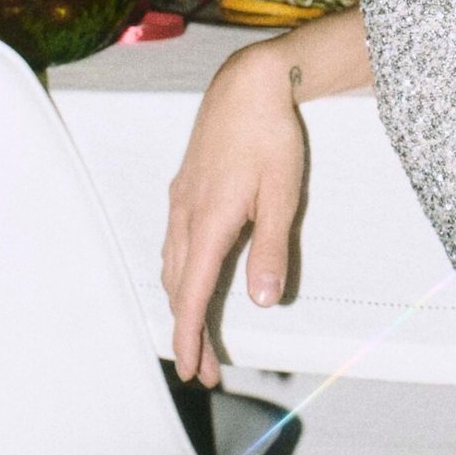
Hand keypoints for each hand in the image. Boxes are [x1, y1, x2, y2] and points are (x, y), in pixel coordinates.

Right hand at [161, 41, 305, 385]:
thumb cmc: (271, 137)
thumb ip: (271, 250)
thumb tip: (264, 302)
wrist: (248, 84)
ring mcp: (180, 199)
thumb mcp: (282, 195)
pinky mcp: (185, 186)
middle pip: (177, 288)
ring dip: (181, 301)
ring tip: (197, 330)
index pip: (190, 295)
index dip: (189, 337)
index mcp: (208, 223)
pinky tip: (191, 273)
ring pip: (172, 265)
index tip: (192, 370)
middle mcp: (186, 215)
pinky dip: (179, 271)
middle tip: (204, 367)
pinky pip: (174, 241)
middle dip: (188, 331)